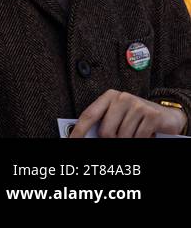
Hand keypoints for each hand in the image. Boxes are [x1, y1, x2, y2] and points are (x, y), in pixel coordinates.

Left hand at [71, 89, 186, 137]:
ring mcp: (137, 105)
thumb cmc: (137, 116)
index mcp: (109, 96)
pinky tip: (145, 133)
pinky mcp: (151, 115)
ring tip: (135, 133)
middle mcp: (121, 98)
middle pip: (106, 131)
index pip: (89, 114)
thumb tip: (88, 136)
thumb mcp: (118, 116)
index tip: (72, 140)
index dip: (79, 130)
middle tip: (120, 136)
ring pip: (122, 137)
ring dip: (128, 140)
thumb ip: (104, 122)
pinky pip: (138, 138)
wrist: (166, 114)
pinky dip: (140, 140)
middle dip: (112, 139)